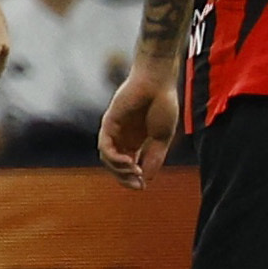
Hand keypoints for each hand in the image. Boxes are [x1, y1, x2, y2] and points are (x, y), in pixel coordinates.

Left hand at [98, 60, 181, 189]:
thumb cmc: (162, 105)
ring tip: (135, 171)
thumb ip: (154, 157)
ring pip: (108, 158)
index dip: (133, 178)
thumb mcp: (161, 137)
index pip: (128, 166)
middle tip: (137, 185)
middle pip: (116, 165)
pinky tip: (128, 162)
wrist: (158, 82)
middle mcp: (123, 137)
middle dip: (124, 178)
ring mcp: (114, 130)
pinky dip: (114, 158)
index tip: (143, 186)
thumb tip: (146, 179)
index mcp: (136, 141)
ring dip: (119, 169)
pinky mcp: (108, 123)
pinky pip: (105, 146)